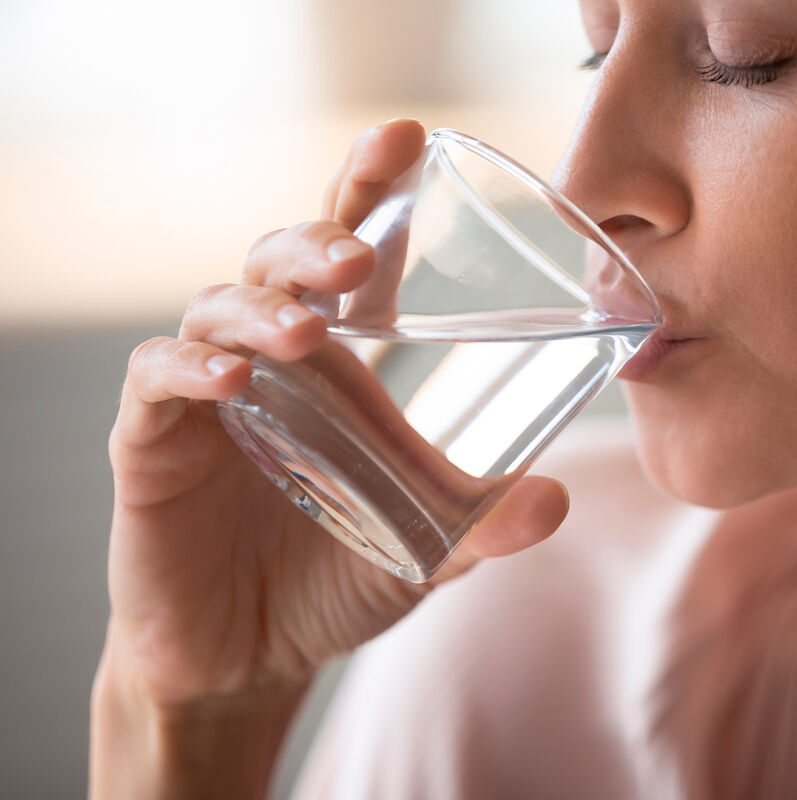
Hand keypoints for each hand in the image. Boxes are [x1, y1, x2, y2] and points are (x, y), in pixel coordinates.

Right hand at [91, 119, 569, 798]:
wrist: (253, 655)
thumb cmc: (338, 576)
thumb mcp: (428, 548)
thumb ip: (486, 526)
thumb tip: (556, 501)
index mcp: (344, 360)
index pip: (352, 254)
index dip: (370, 188)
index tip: (407, 136)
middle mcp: (276, 359)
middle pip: (283, 259)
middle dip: (316, 239)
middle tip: (355, 255)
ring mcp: (211, 395)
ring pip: (218, 305)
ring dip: (261, 306)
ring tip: (305, 331)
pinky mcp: (155, 443)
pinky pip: (157, 383)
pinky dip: (188, 369)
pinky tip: (228, 379)